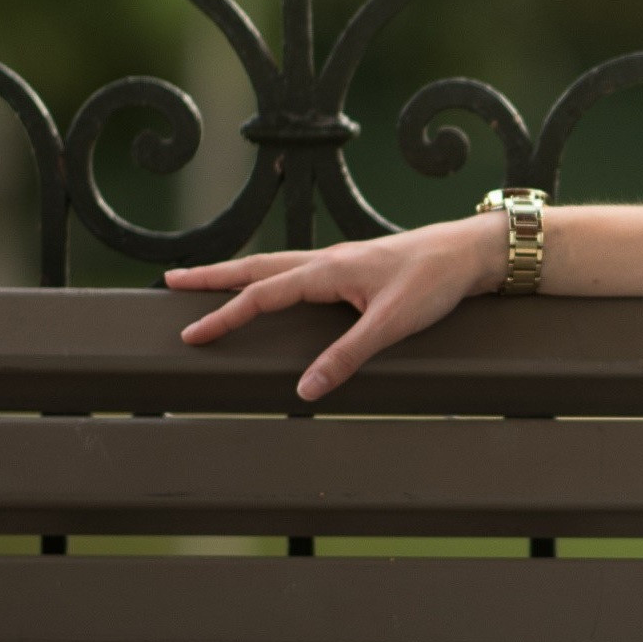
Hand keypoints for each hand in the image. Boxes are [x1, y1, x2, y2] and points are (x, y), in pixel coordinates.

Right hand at [164, 217, 497, 399]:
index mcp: (327, 271)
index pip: (261, 295)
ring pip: (275, 264)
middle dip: (212, 277)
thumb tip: (304, 390)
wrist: (470, 252)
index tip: (191, 335)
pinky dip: (272, 273)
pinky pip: (298, 267)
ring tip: (208, 278)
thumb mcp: (391, 325)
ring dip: (238, 272)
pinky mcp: (354, 264)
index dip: (224, 316)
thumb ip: (347, 357)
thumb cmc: (435, 283)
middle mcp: (326, 259)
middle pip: (256, 268)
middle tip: (172, 281)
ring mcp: (339, 259)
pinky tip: (273, 282)